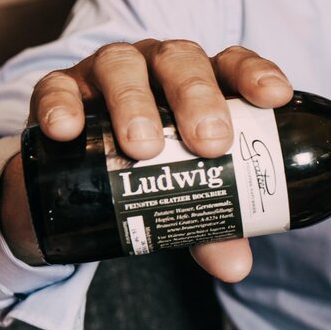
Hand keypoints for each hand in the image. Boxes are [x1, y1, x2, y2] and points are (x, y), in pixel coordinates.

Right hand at [0, 40, 293, 281]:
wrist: (88, 172)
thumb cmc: (159, 170)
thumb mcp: (190, 196)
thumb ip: (215, 228)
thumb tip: (235, 267)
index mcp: (205, 82)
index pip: (234, 65)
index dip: (255, 75)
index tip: (275, 97)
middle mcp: (160, 67)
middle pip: (182, 62)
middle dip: (198, 99)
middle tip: (210, 143)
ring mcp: (109, 72)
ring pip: (122, 65)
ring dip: (135, 103)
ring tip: (143, 149)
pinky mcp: (60, 88)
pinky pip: (55, 87)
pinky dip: (61, 105)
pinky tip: (66, 130)